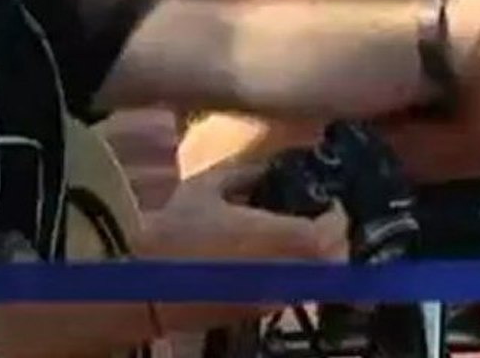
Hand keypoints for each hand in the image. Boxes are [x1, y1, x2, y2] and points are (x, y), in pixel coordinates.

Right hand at [136, 158, 348, 331]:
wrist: (141, 288)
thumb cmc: (173, 232)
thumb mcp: (206, 187)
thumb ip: (244, 172)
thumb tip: (270, 165)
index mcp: (275, 238)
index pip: (329, 233)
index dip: (337, 217)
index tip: (330, 201)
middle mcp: (283, 272)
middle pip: (333, 262)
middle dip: (336, 240)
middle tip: (323, 218)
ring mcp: (272, 298)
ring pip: (317, 281)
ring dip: (320, 260)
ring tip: (305, 236)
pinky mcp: (257, 314)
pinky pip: (294, 293)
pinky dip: (299, 275)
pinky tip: (280, 259)